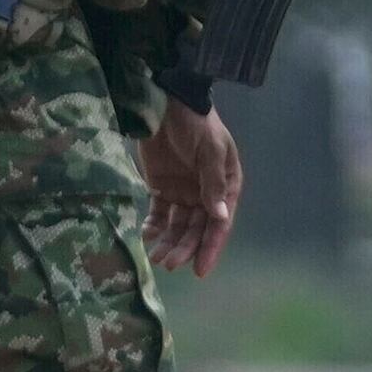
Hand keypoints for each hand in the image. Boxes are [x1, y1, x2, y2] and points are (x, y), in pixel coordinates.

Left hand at [142, 100, 242, 278]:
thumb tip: (220, 216)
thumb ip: (213, 183)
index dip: (210, 248)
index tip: (199, 270)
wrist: (167, 102)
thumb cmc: (197, 123)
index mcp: (226, 187)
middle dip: (184, 248)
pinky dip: (153, 227)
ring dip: (168, 242)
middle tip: (168, 264)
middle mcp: (206, 195)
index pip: (219, 224)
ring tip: (155, 258)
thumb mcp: (210, 149)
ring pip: (177, 226)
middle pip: (196, 229)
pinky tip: (145, 237)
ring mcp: (183, 192)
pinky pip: (158, 214)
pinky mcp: (161, 188)